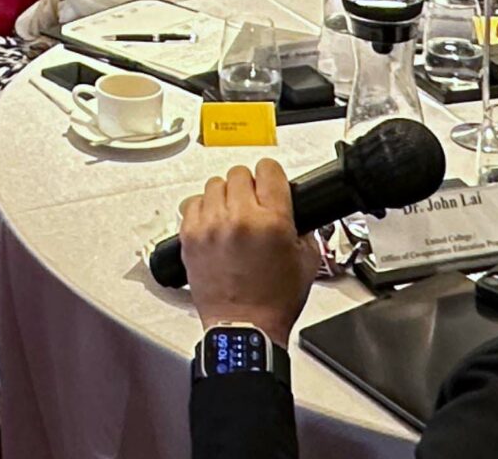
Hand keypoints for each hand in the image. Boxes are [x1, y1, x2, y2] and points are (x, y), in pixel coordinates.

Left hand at [177, 160, 314, 349]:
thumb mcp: (307, 262)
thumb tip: (295, 209)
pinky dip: (204, 210)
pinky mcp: (190, 236)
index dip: (271, 175)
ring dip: (226, 197)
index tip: (270, 182)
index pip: (268, 169)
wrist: (244, 328)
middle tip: (253, 205)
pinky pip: (193, 203)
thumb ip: (303, 229)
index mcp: (272, 221)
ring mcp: (211, 226)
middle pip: (239, 173)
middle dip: (249, 187)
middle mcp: (239, 218)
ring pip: (214, 185)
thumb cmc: (273, 302)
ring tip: (233, 216)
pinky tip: (215, 225)